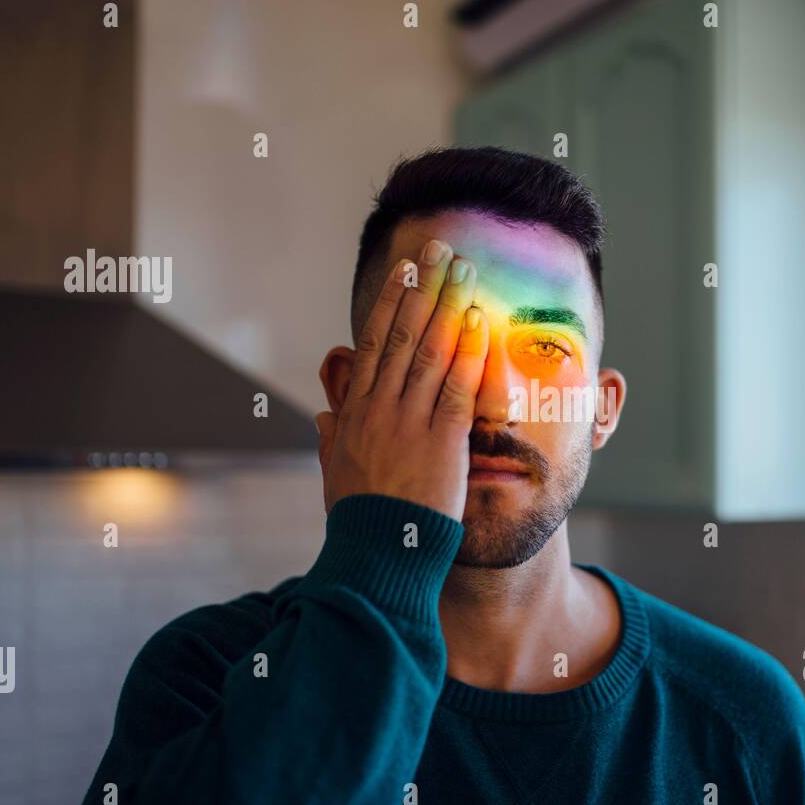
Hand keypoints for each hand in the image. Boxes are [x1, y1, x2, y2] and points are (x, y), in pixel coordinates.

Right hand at [315, 239, 487, 520]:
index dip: (390, 305)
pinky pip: (457, 386)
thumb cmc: (360, 523)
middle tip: (438, 249)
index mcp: (355, 415)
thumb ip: (333, 443)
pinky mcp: (441, 440)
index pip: (374, 346)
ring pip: (430, 350)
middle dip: (422, 287)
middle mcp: (379, 409)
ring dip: (449, 304)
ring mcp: (409, 422)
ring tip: (465, 269)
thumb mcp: (336, 477)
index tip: (403, 273)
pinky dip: (468, 351)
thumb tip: (326, 419)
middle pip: (402, 335)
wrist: (377, 555)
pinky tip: (478, 320)